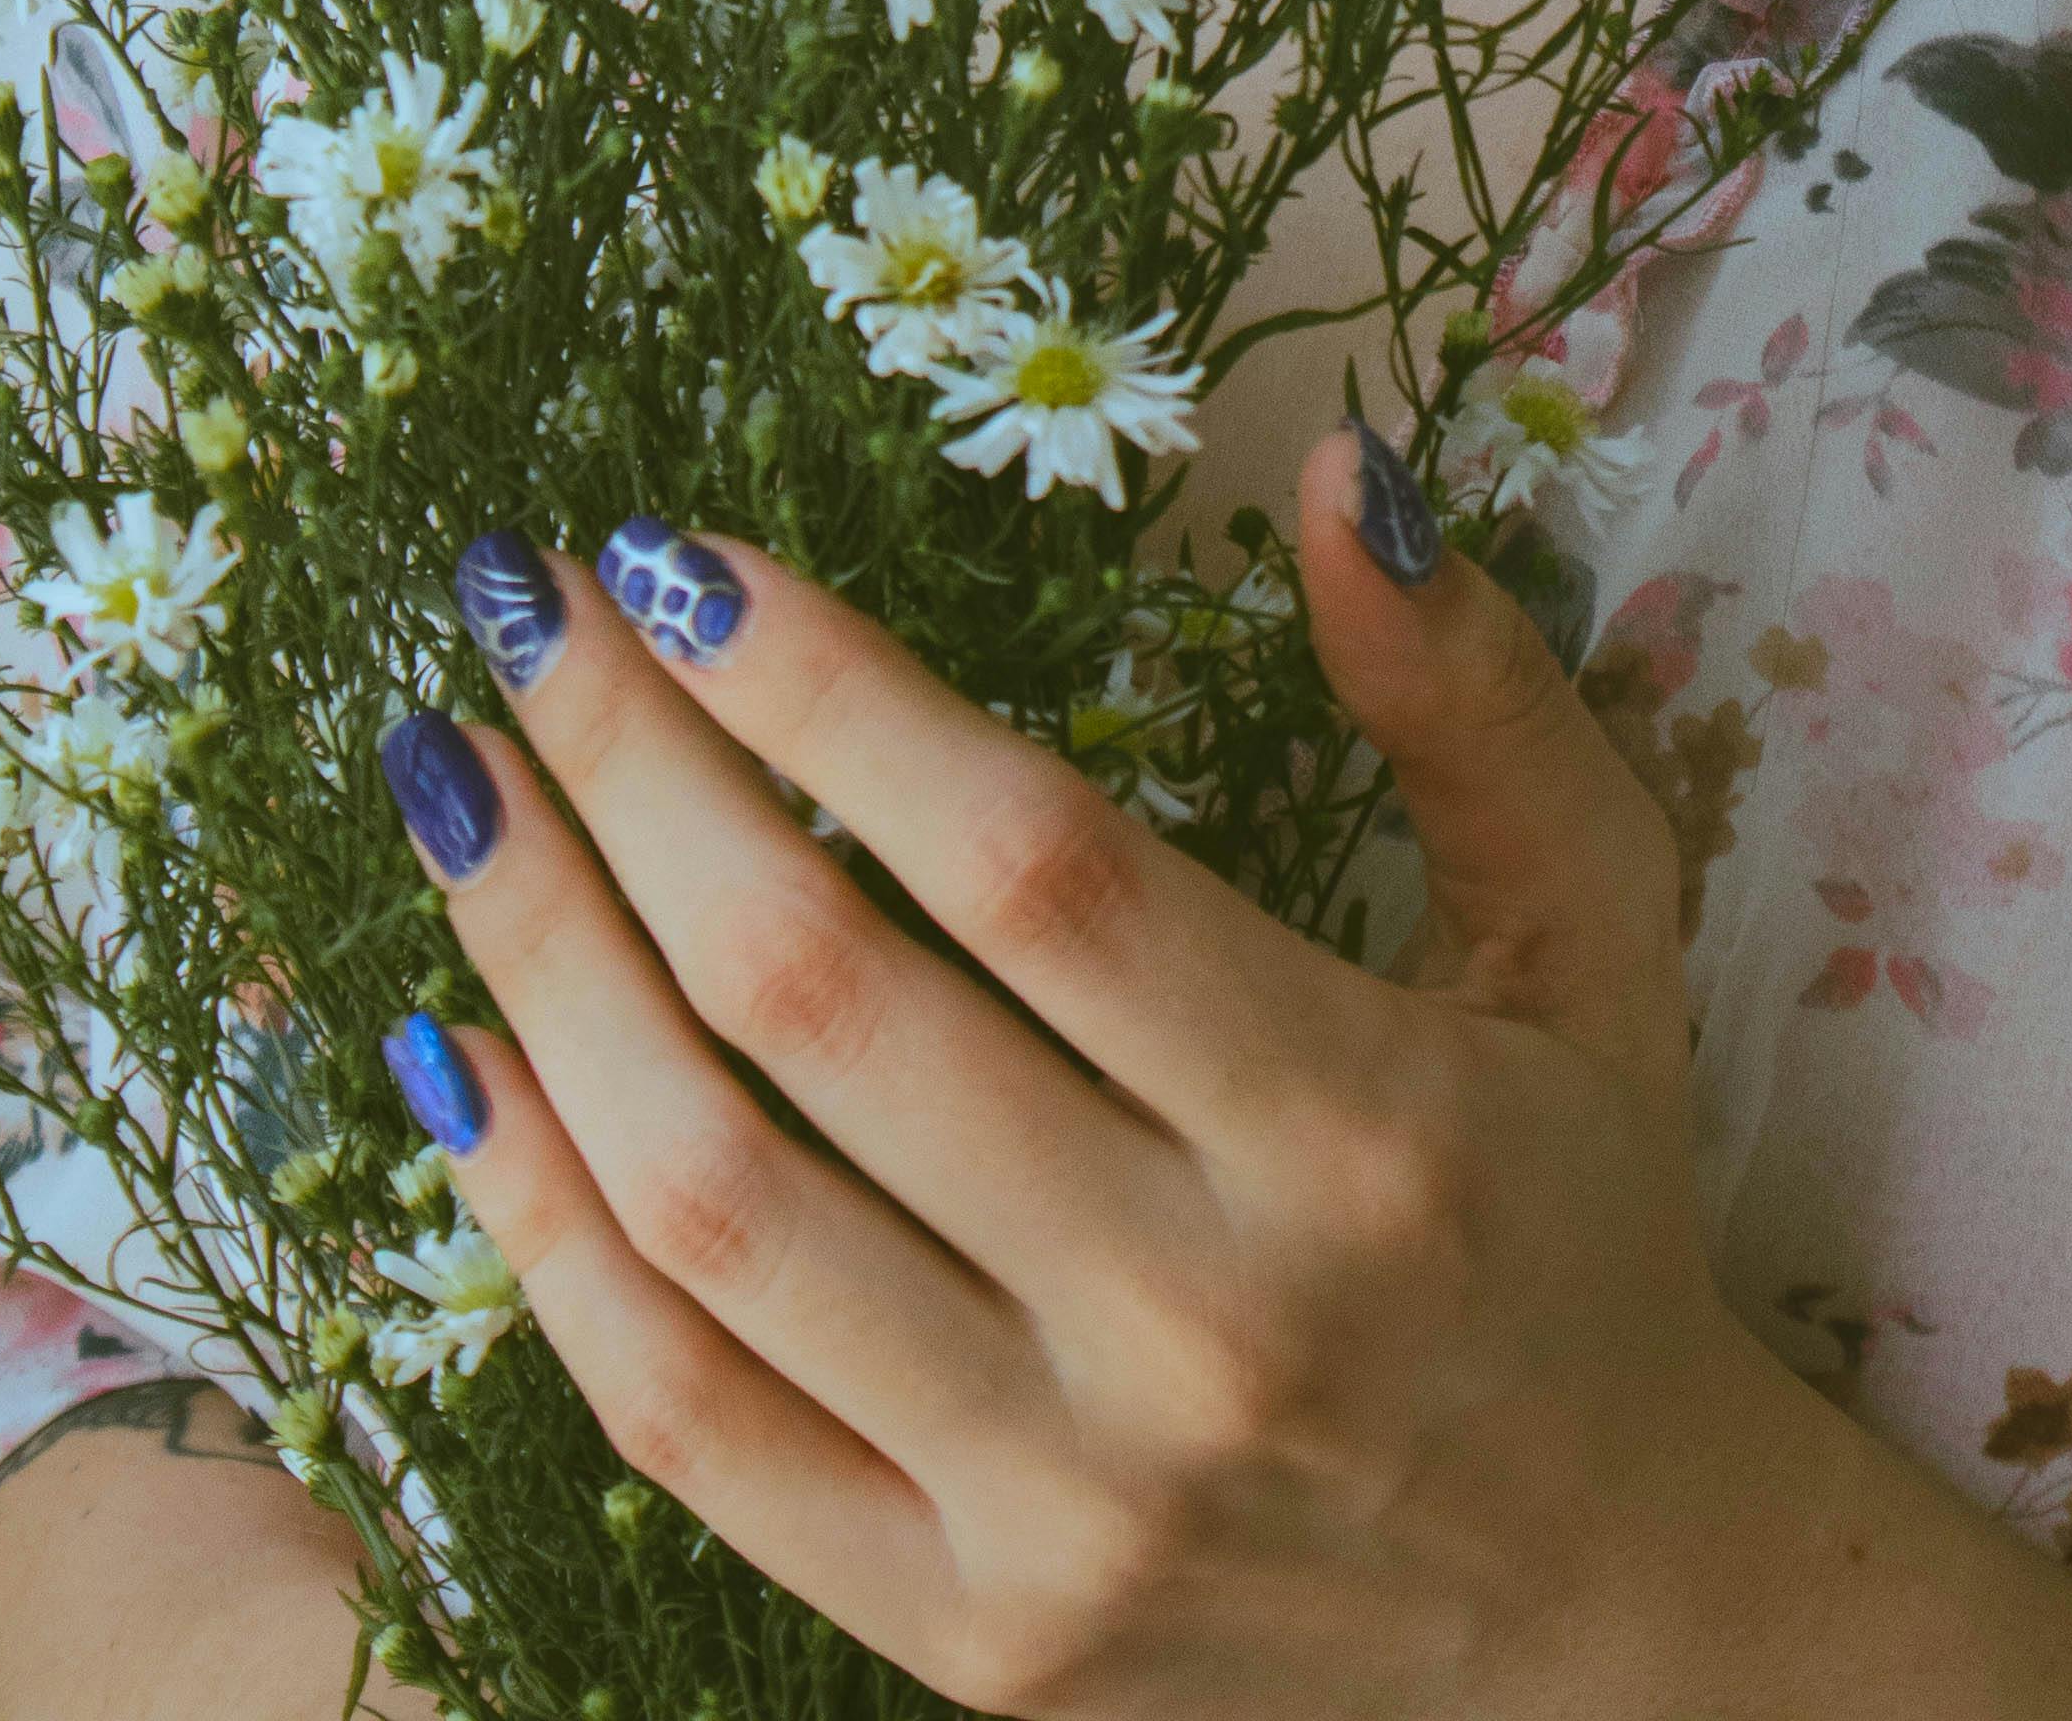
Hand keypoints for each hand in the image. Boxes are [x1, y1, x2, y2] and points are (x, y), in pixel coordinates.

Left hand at [373, 431, 1903, 1718]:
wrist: (1610, 1613)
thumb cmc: (1579, 1212)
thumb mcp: (1593, 923)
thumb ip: (1471, 693)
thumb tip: (1333, 467)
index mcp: (1360, 1128)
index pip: (1027, 869)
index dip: (828, 698)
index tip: (676, 555)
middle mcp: (1198, 1327)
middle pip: (826, 1010)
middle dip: (635, 775)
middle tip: (522, 613)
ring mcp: (1061, 1509)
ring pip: (712, 1211)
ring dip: (546, 970)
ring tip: (460, 790)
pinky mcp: (965, 1640)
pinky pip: (685, 1426)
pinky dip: (538, 1236)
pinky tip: (463, 1057)